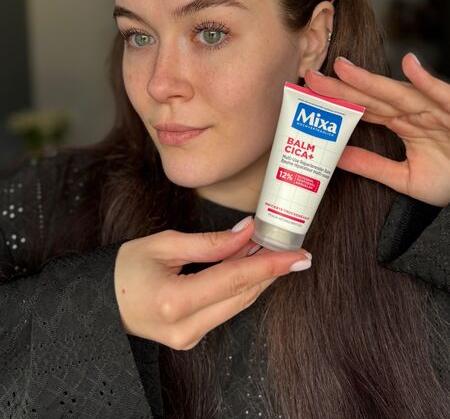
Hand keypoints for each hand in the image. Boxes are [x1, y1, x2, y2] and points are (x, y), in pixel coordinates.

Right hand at [114, 218, 310, 348]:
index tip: (299, 255)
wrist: (102, 303)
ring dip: (257, 277)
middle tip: (292, 247)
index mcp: (175, 301)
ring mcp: (189, 338)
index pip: (234, 279)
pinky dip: (240, 287)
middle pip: (242, 295)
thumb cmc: (127, 268)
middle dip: (270, 270)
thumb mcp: (165, 245)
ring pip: (238, 304)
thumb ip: (210, 243)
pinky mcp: (191, 339)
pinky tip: (249, 267)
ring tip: (273, 251)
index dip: (270, 265)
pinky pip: (225, 310)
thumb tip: (248, 233)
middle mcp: (185, 327)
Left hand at [304, 52, 449, 206]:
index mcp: (402, 123)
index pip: (363, 109)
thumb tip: (338, 158)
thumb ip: (373, 166)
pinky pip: (441, 94)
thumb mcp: (406, 178)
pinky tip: (410, 66)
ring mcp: (434, 109)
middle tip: (311, 76)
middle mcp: (414, 112)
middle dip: (341, 87)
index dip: (337, 101)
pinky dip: (427, 81)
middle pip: (372, 97)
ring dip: (371, 80)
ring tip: (343, 68)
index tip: (309, 93)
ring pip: (397, 92)